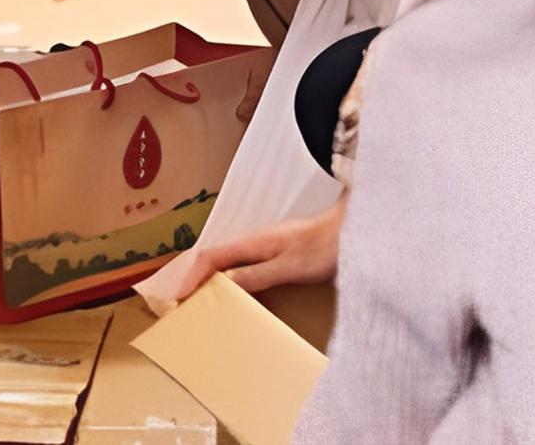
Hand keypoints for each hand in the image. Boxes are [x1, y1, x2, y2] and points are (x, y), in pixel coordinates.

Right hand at [161, 195, 347, 298]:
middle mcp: (256, 241)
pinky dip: (235, 281)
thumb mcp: (289, 266)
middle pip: (217, 259)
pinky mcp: (280, 254)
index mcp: (253, 241)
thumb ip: (257, 275)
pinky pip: (247, 267)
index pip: (211, 256)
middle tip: (187, 303)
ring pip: (231, 263)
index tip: (179, 296)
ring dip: (216, 280)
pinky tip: (241, 296)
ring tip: (207, 303)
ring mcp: (268, 247)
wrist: (354, 230)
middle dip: (198, 278)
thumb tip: (223, 284)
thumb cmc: (325, 246)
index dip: (192, 275)